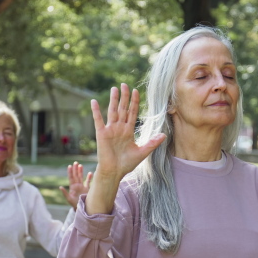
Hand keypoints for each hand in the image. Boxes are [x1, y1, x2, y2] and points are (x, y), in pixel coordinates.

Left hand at [60, 161, 92, 209]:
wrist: (81, 208)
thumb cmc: (74, 204)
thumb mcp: (68, 198)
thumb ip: (65, 193)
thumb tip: (60, 187)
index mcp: (72, 187)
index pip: (71, 177)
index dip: (70, 172)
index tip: (69, 166)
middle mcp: (77, 185)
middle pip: (76, 175)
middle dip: (75, 169)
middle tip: (75, 162)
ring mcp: (82, 186)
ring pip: (81, 177)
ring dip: (81, 171)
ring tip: (80, 165)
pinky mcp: (87, 189)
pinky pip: (88, 182)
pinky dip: (89, 177)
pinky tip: (90, 173)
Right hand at [85, 83, 165, 214]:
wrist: (114, 172)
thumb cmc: (127, 164)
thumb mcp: (142, 152)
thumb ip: (152, 143)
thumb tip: (164, 135)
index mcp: (128, 131)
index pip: (132, 113)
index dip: (134, 102)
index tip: (136, 91)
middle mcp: (119, 128)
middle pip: (122, 109)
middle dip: (124, 97)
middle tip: (124, 84)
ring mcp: (110, 130)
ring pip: (112, 111)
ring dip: (113, 100)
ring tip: (114, 89)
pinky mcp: (101, 134)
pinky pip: (98, 120)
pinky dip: (96, 111)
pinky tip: (93, 101)